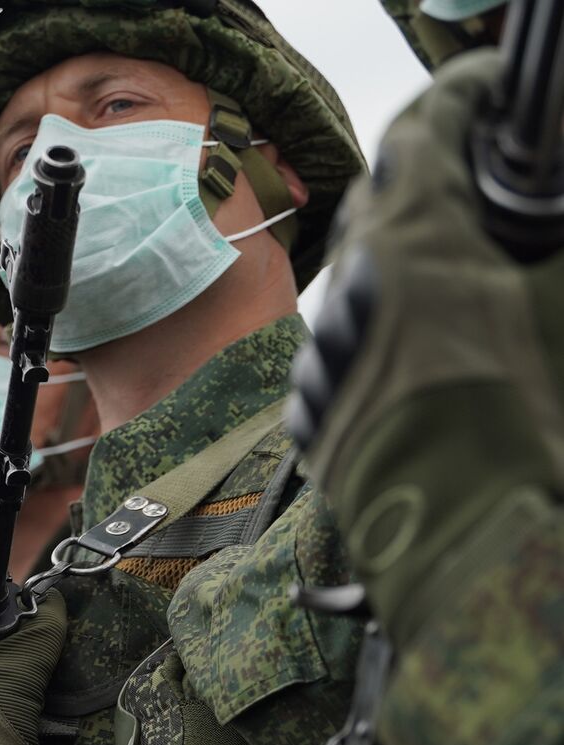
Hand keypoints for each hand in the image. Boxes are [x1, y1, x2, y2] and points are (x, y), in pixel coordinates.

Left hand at [286, 51, 561, 641]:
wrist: (465, 542)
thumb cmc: (528, 423)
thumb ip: (554, 241)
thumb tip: (546, 227)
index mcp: (416, 243)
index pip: (426, 133)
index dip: (460, 101)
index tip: (487, 89)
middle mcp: (354, 286)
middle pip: (384, 200)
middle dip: (431, 177)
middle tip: (480, 177)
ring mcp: (327, 349)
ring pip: (359, 272)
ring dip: (402, 255)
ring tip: (456, 268)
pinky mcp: (317, 405)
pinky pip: (344, 339)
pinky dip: (379, 322)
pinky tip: (420, 344)